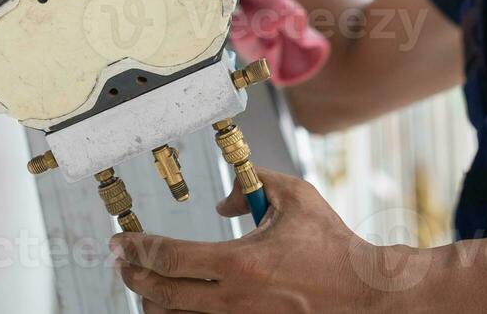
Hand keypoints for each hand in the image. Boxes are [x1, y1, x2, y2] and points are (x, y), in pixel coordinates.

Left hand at [109, 168, 435, 312]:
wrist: (365, 293)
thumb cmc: (332, 246)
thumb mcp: (294, 197)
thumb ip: (252, 185)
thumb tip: (223, 198)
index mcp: (238, 262)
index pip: (169, 257)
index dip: (137, 249)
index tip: (121, 241)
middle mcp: (233, 300)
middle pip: (161, 294)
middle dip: (132, 276)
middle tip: (121, 262)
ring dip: (152, 303)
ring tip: (143, 284)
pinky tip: (173, 306)